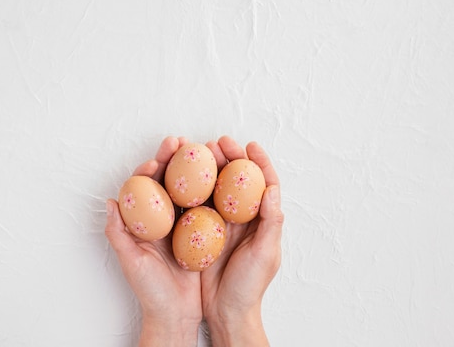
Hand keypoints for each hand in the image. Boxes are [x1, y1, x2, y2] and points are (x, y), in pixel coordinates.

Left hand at [105, 136, 200, 346]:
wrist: (175, 314)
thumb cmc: (150, 291)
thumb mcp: (132, 262)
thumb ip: (119, 234)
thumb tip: (111, 202)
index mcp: (144, 223)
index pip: (144, 188)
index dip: (149, 170)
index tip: (156, 159)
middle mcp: (162, 220)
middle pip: (167, 182)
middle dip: (172, 160)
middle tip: (180, 142)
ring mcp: (183, 224)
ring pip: (188, 189)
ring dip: (195, 169)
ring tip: (203, 150)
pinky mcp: (201, 232)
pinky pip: (207, 207)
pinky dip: (213, 190)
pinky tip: (221, 177)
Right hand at [201, 136, 283, 346]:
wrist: (225, 310)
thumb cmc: (250, 285)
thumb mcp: (266, 254)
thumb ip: (270, 222)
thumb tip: (272, 189)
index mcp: (261, 220)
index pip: (263, 183)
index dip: (258, 162)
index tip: (249, 145)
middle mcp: (241, 218)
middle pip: (236, 180)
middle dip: (228, 157)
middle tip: (216, 143)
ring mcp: (220, 223)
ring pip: (215, 188)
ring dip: (208, 168)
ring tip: (197, 152)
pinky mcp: (200, 231)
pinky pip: (196, 205)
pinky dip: (190, 189)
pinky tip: (181, 178)